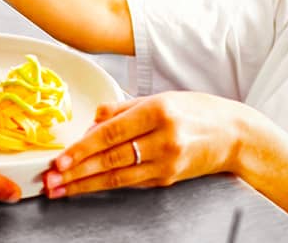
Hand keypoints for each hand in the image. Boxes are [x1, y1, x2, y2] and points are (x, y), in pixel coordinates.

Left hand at [41, 92, 262, 198]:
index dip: (82, 150)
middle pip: (111, 159)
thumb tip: (91, 121)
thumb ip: (122, 108)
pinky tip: (88, 187)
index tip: (60, 160)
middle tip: (50, 181)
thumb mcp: (160, 97)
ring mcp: (168, 162)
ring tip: (61, 190)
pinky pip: (132, 182)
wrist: (236, 135)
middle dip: (77, 173)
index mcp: (158, 111)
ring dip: (86, 185)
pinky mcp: (169, 178)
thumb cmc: (197, 111)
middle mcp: (164, 138)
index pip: (111, 134)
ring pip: (119, 177)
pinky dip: (107, 185)